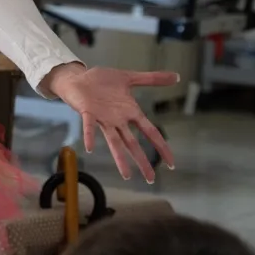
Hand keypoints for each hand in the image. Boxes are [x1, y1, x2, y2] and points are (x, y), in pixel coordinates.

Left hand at [43, 63, 177, 182]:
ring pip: (114, 141)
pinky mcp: (87, 112)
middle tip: (150, 179)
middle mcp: (118, 119)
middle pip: (133, 143)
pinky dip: (89, 136)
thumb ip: (152, 78)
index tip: (171, 163)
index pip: (151, 132)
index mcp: (130, 111)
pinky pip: (89, 126)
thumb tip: (177, 76)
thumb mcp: (130, 77)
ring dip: (120, 158)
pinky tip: (89, 148)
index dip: (161, 146)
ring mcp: (103, 118)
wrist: (78, 76)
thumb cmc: (101, 80)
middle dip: (142, 160)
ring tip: (127, 176)